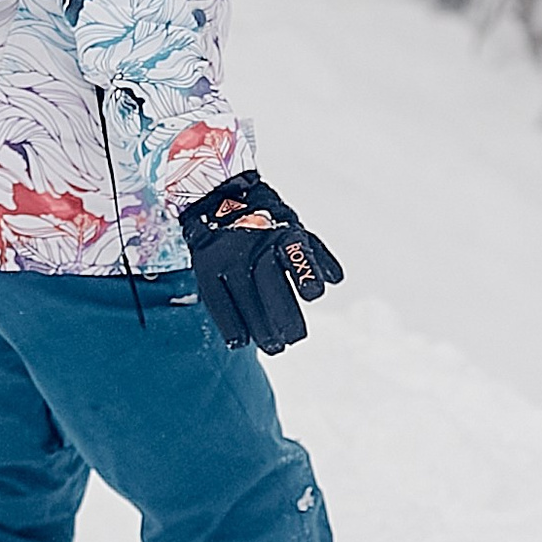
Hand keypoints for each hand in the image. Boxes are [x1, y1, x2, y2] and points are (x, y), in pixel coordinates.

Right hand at [179, 172, 344, 354]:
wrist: (217, 195)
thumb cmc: (264, 219)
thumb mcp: (291, 226)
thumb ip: (313, 254)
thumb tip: (336, 280)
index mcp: (282, 231)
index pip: (296, 253)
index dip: (306, 274)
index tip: (313, 295)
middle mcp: (253, 240)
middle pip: (268, 281)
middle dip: (283, 315)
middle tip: (294, 339)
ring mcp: (227, 253)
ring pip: (244, 295)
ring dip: (261, 327)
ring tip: (275, 346)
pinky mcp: (205, 264)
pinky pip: (216, 299)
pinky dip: (229, 323)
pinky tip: (240, 341)